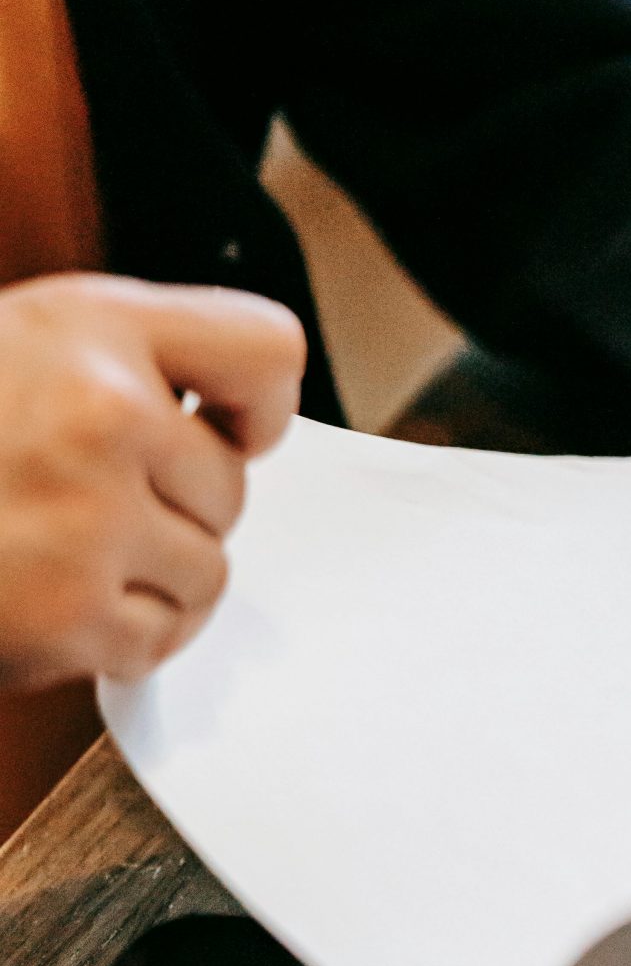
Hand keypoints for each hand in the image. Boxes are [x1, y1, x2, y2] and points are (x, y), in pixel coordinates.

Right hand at [0, 274, 304, 691]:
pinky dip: (119, 634)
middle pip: (233, 485)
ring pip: (206, 570)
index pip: (268, 352)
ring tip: (69, 551)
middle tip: (88, 499)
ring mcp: (86, 522)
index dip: (256, 402)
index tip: (226, 426)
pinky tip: (57, 600)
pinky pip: (157, 638)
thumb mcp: (27, 338)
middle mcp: (101, 415)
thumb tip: (239, 427)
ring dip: (153, 575)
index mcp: (93, 327)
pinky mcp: (63, 619)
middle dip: (174, 502)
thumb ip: (135, 359)